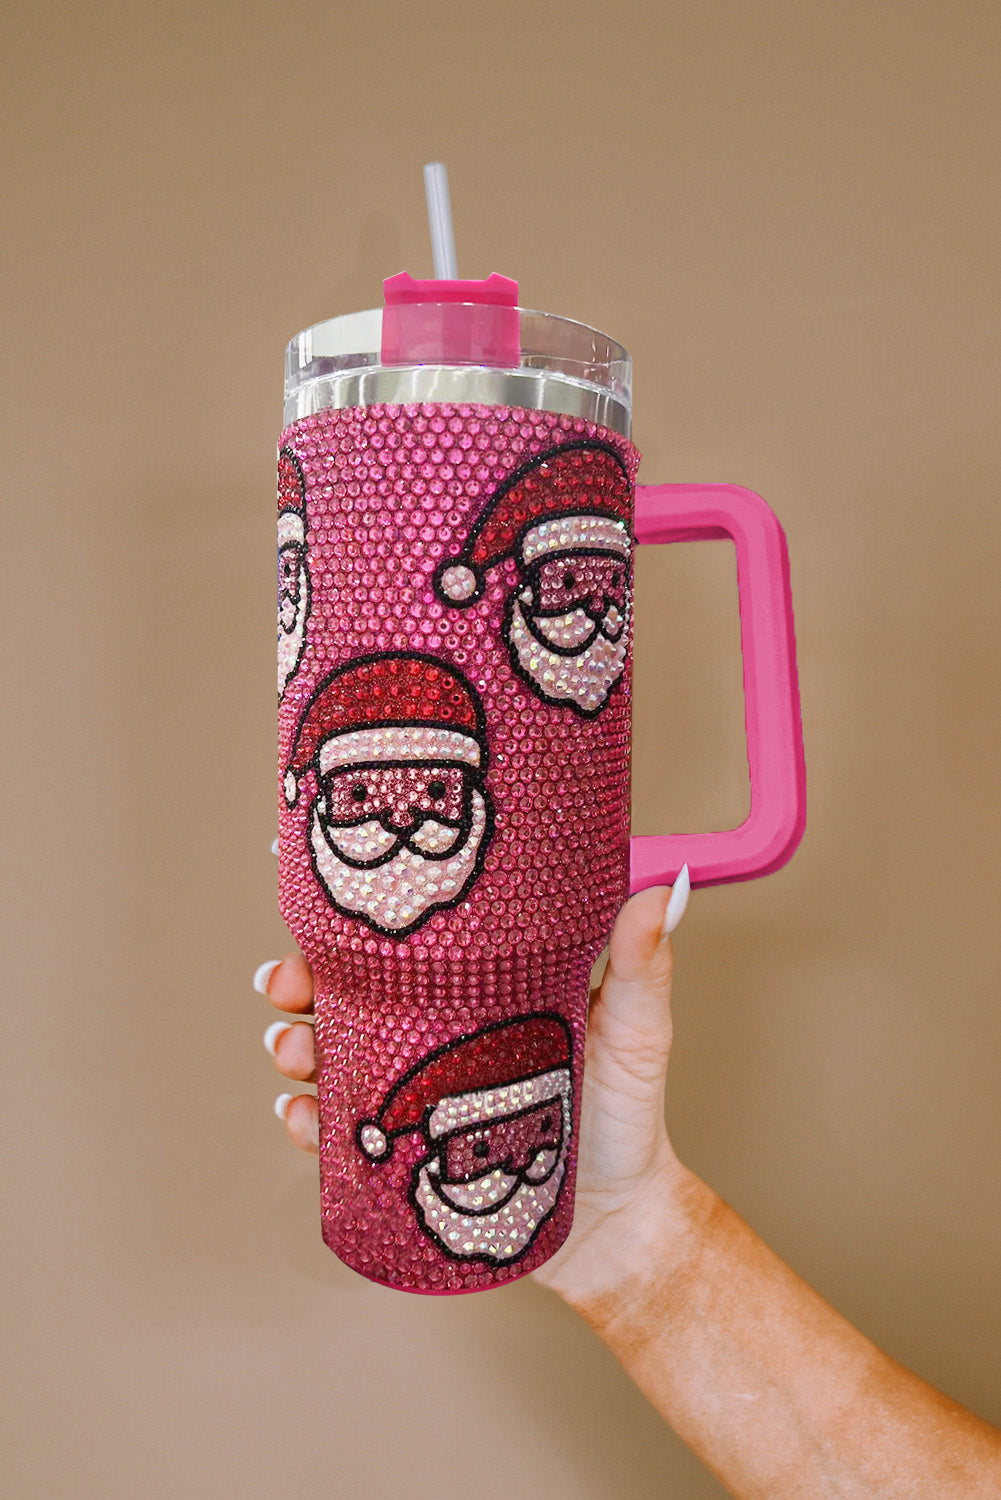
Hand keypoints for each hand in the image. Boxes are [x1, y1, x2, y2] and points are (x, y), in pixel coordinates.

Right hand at [255, 872, 691, 1301]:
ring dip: (293, 1044)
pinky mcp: (403, 1151)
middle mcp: (434, 1030)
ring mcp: (412, 1089)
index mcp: (478, 984)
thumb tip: (656, 893)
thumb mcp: (637, 1031)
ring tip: (294, 1050)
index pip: (409, 930)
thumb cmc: (629, 1116)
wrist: (617, 1224)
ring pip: (327, 1052)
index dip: (352, 901)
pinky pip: (337, 1132)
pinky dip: (307, 1122)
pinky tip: (303, 1118)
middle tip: (284, 982)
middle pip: (345, 987)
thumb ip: (642, 966)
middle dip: (297, 977)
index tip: (298, 861)